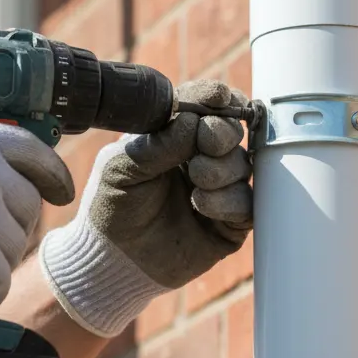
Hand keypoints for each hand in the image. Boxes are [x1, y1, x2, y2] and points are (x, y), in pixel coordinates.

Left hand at [39, 80, 252, 335]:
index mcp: (175, 136)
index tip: (218, 98)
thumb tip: (192, 120)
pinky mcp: (229, 224)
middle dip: (222, 133)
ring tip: (196, 181)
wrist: (112, 259)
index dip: (214, 98)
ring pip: (242, 165)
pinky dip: (227, 200)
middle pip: (231, 131)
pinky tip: (202, 204)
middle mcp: (201, 158)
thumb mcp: (122, 167)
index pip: (202, 107)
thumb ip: (157, 143)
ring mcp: (218, 190)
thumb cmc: (111, 206)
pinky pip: (246, 204)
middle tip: (206, 144)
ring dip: (221, 169)